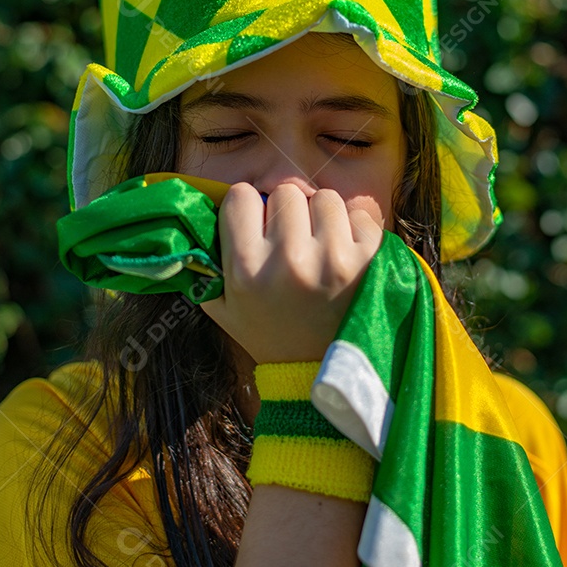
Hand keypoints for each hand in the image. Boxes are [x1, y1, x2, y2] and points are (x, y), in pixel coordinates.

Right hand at [199, 182, 383, 364]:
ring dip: (323, 219)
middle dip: (289, 214)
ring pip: (325, 198)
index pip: (242, 196)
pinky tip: (348, 260)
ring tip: (322, 251)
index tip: (257, 227)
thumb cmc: (267, 334)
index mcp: (246, 268)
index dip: (249, 209)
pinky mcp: (370, 261)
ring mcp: (333, 259)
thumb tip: (196, 212)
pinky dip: (355, 232)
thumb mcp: (222, 305)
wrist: (319, 374)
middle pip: (286, 192)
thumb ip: (206, 262)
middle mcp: (289, 260)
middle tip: (293, 243)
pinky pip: (359, 216)